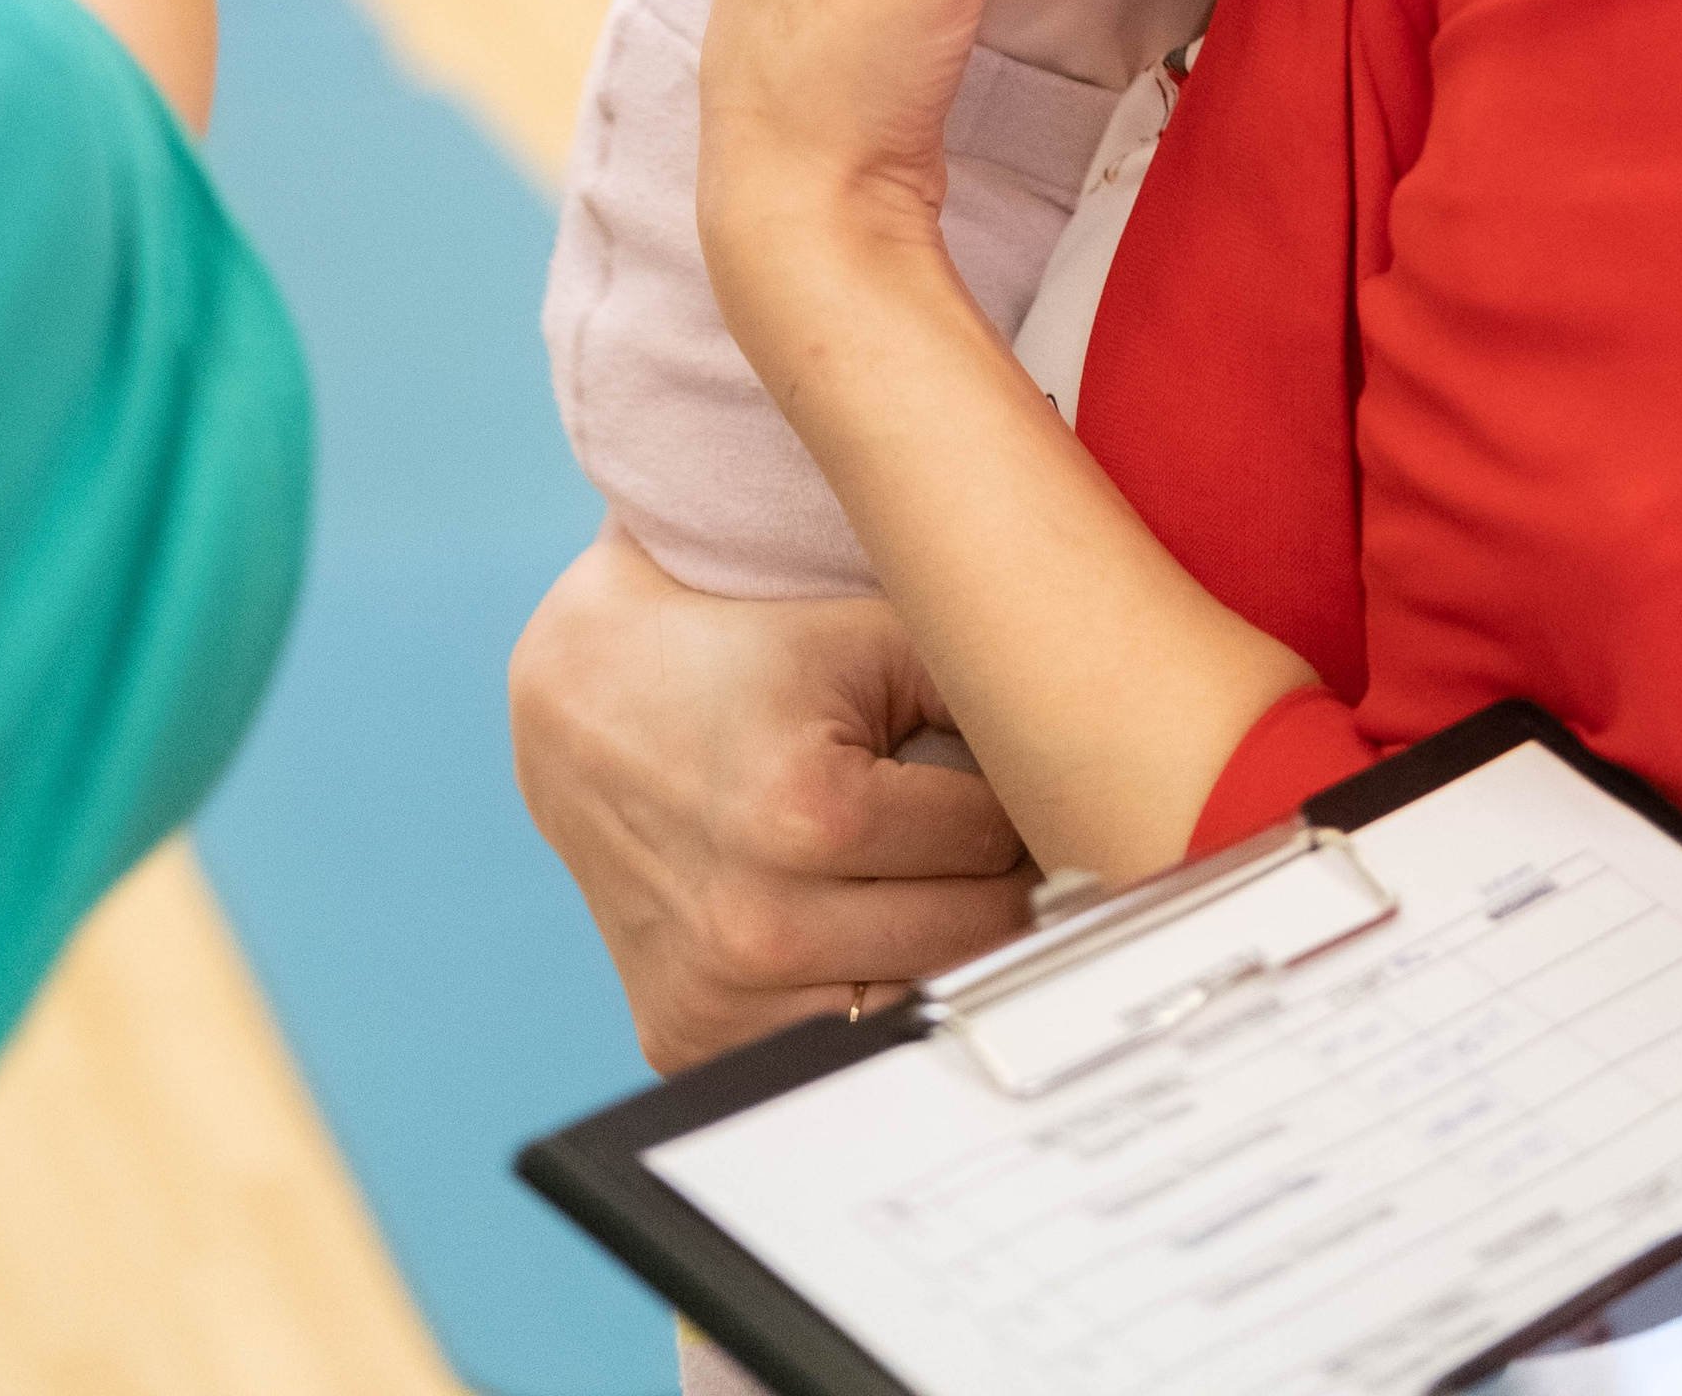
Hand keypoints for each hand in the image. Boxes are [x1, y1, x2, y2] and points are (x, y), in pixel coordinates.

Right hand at [507, 525, 1027, 1072]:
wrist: (582, 703)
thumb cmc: (742, 655)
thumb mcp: (866, 636)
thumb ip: (981, 683)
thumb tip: (1098, 747)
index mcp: (807, 812)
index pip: (995, 846)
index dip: (1026, 805)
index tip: (1038, 788)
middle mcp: (757, 922)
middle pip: (973, 938)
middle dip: (1007, 884)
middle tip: (1016, 840)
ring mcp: (719, 999)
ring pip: (915, 1007)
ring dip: (948, 953)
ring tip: (947, 884)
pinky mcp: (687, 1041)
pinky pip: (833, 1046)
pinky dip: (868, 997)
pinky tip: (870, 934)